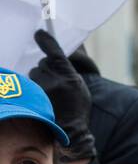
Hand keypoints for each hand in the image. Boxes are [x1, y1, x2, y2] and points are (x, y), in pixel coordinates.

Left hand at [28, 29, 94, 161]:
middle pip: (43, 64)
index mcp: (69, 77)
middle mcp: (54, 80)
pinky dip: (35, 88)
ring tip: (50, 94)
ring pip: (35, 73)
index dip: (46, 41)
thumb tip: (52, 60)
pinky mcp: (33, 95)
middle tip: (56, 83)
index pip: (55, 53)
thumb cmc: (76, 108)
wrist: (70, 130)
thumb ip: (67, 72)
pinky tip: (43, 98)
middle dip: (47, 70)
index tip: (39, 32)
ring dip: (40, 80)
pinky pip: (30, 83)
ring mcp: (41, 89)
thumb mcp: (79, 87)